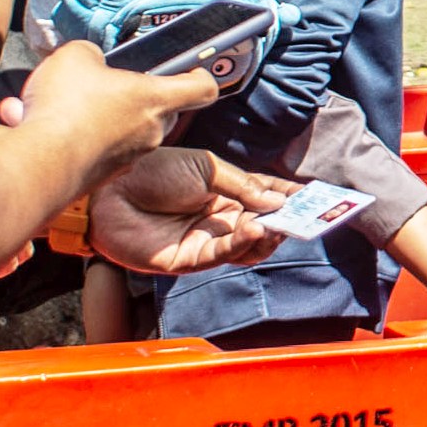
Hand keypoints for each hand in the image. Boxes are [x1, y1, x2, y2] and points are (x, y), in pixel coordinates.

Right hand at [9, 36, 220, 184]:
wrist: (41, 163)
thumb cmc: (66, 107)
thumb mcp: (76, 55)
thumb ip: (93, 54)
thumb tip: (92, 61)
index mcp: (155, 98)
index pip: (202, 89)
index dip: (200, 76)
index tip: (192, 69)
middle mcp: (150, 131)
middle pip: (164, 110)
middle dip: (141, 97)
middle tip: (114, 86)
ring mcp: (129, 157)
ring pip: (130, 131)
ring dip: (109, 119)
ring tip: (72, 106)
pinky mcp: (105, 176)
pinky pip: (104, 151)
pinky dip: (86, 139)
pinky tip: (59, 129)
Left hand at [90, 147, 299, 272]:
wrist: (107, 190)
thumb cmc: (148, 171)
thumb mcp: (204, 166)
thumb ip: (242, 185)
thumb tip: (278, 202)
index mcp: (223, 191)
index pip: (266, 197)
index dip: (292, 199)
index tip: (320, 199)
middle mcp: (218, 218)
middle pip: (263, 225)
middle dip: (288, 220)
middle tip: (309, 215)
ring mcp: (205, 240)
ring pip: (249, 246)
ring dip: (268, 234)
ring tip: (280, 221)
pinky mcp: (189, 260)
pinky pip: (223, 254)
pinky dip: (243, 242)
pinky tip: (253, 227)